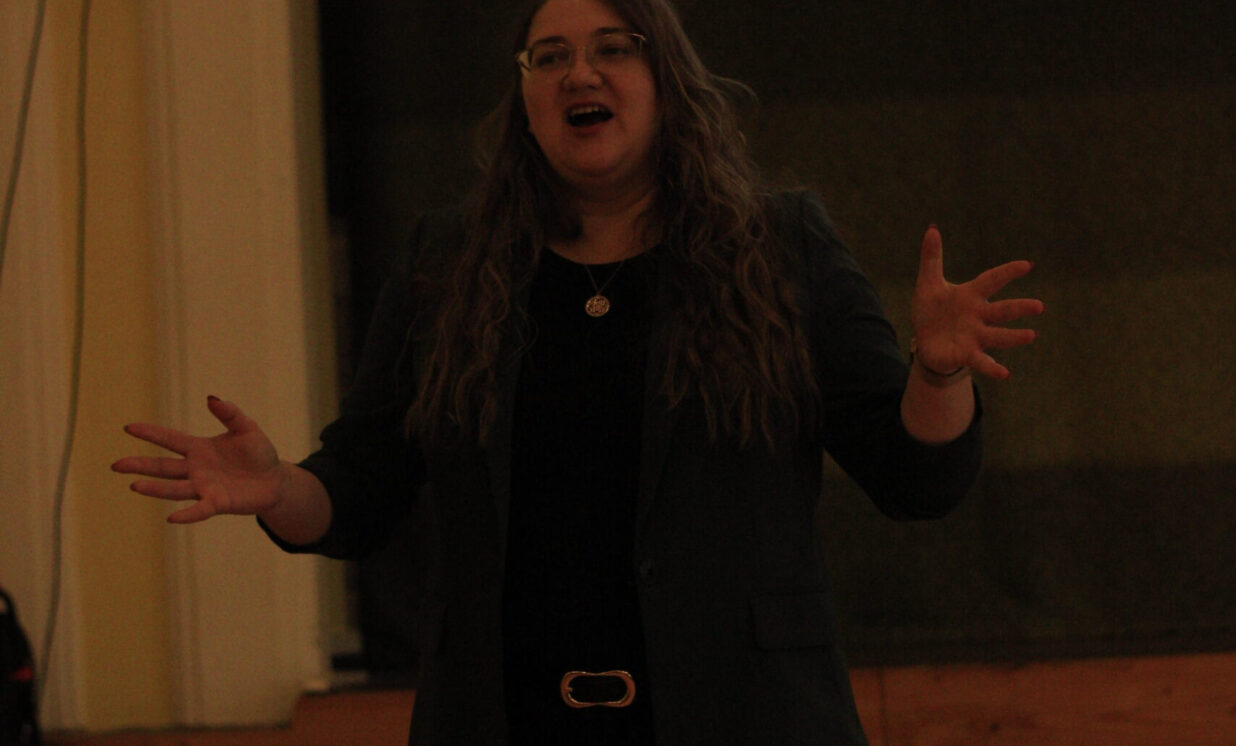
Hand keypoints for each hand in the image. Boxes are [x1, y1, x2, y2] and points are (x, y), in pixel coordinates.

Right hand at [113, 396, 283, 523]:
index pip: (170, 439)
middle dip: (139, 466)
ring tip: (134, 486)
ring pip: (174, 488)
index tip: (128, 428)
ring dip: (155, 488)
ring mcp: (204, 487)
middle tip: (115, 465)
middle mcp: (196, 469)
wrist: (275, 480)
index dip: (151, 433)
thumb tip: (211, 398)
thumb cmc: (259, 453)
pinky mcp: (218, 503)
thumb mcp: (246, 429)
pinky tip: (172, 517)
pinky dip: (187, 514)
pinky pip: (200, 509)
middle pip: (163, 467)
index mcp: (200, 448)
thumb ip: (230, 414)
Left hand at [911, 226, 1043, 379]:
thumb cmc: (932, 311)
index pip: (992, 280)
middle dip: (1019, 308)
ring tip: (1031, 336)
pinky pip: (982, 362)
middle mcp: (979, 316)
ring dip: (1014, 337)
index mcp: (971, 296)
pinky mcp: (967, 355)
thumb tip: (931, 229)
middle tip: (1039, 306)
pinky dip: (993, 368)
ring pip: (998, 336)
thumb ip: (932, 258)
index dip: (1007, 273)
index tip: (1027, 265)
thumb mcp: (928, 284)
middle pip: (1002, 311)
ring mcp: (975, 337)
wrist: (925, 342)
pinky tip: (1005, 374)